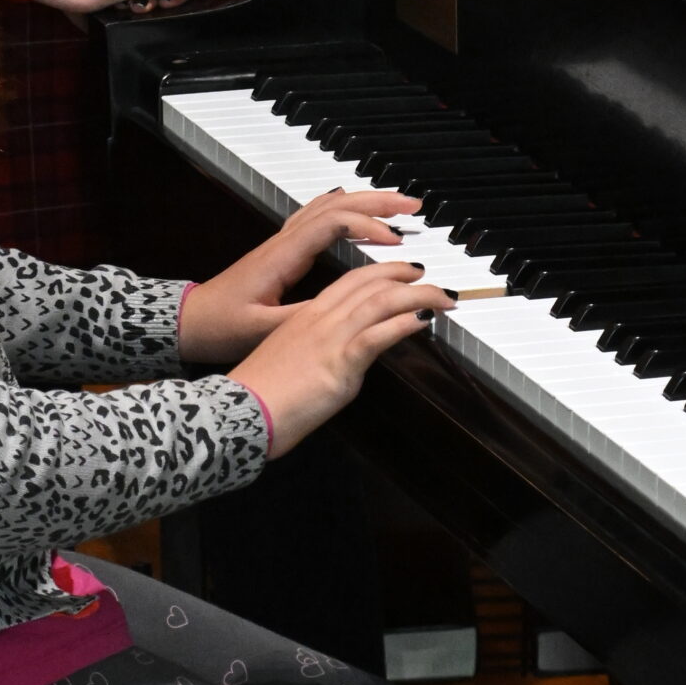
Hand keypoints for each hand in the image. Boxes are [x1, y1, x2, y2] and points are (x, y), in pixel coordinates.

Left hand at [179, 185, 421, 362]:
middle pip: (336, 202)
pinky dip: (345, 209)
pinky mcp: (282, 250)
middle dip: (377, 201)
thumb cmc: (221, 326)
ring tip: (399, 208)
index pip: (333, 223)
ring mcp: (282, 241)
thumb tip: (344, 306)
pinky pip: (318, 216)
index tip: (396, 242)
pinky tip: (358, 214)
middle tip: (414, 207)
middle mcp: (284, 241)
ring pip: (328, 204)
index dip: (367, 226)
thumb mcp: (263, 328)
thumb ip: (303, 316)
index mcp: (282, 256)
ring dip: (365, 202)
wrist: (191, 321)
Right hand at [230, 257, 454, 456]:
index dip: (382, 272)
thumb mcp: (291, 362)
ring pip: (382, 300)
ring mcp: (330, 338)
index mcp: (307, 316)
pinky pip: (379, 333)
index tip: (404, 273)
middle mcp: (320, 318)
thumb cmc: (260, 396)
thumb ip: (319, 352)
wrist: (242, 412)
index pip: (351, 280)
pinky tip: (425, 319)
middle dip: (407, 276)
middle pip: (370, 282)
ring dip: (419, 295)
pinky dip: (406, 321)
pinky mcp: (340, 362)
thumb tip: (344, 360)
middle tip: (432, 280)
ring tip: (443, 298)